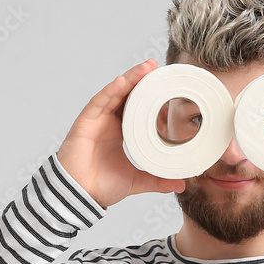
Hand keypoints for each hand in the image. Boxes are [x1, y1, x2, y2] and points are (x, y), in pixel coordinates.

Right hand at [56, 58, 185, 209]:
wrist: (81, 197)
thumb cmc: (101, 186)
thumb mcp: (137, 180)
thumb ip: (158, 180)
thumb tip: (181, 183)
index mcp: (119, 130)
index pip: (134, 104)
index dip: (146, 91)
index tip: (163, 81)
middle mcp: (107, 122)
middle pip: (125, 94)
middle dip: (140, 78)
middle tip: (156, 65)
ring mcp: (95, 121)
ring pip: (114, 93)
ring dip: (129, 79)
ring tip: (145, 68)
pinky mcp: (84, 123)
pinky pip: (98, 103)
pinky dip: (110, 92)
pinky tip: (122, 82)